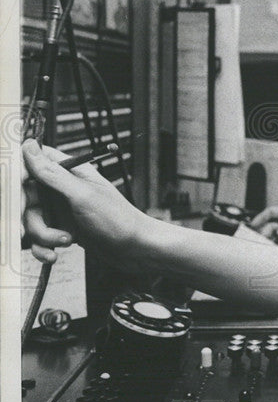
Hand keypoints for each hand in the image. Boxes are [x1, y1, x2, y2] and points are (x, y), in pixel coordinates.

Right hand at [22, 139, 149, 272]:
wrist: (135, 250)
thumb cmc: (117, 219)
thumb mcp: (82, 195)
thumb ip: (53, 173)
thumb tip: (29, 146)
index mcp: (68, 171)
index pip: (32, 163)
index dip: (19, 178)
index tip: (21, 197)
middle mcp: (61, 189)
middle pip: (26, 197)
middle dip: (30, 216)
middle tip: (31, 230)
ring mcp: (60, 210)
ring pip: (32, 220)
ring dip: (42, 235)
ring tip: (65, 240)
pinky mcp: (61, 229)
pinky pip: (39, 239)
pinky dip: (43, 248)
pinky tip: (54, 255)